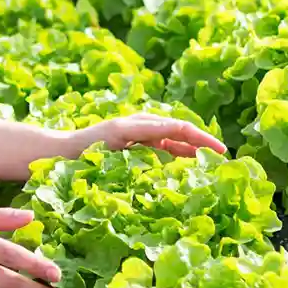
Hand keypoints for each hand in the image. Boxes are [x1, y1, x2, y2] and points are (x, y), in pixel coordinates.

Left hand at [64, 113, 227, 159]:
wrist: (64, 151)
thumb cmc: (87, 146)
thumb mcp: (119, 137)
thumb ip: (147, 134)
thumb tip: (178, 132)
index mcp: (143, 123)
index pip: (181, 128)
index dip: (203, 140)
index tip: (221, 152)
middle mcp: (144, 125)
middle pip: (181, 132)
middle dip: (203, 143)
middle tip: (223, 158)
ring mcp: (140, 134)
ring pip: (174, 140)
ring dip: (193, 149)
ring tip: (211, 163)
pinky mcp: (135, 144)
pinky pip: (163, 147)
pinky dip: (178, 154)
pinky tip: (188, 165)